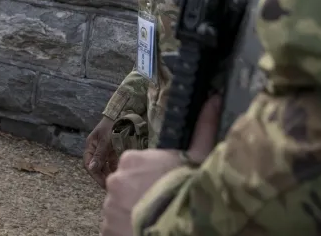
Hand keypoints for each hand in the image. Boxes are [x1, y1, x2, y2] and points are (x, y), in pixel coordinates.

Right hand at [84, 116, 118, 187]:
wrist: (122, 115)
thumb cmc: (111, 126)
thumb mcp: (105, 140)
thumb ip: (99, 155)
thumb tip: (92, 169)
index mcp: (90, 146)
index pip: (88, 164)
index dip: (95, 175)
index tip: (104, 183)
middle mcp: (96, 150)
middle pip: (96, 167)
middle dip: (102, 176)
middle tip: (111, 186)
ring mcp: (104, 151)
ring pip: (104, 166)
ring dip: (109, 174)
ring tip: (116, 182)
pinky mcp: (113, 151)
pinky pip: (112, 163)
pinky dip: (115, 169)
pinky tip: (120, 174)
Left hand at [100, 96, 220, 235]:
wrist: (178, 227)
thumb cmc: (188, 191)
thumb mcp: (198, 158)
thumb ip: (202, 129)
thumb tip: (214, 99)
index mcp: (132, 159)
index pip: (137, 168)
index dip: (152, 179)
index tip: (165, 188)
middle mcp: (115, 179)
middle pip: (127, 188)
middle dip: (141, 196)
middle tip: (160, 207)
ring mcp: (109, 206)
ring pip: (120, 209)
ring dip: (133, 215)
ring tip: (154, 223)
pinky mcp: (107, 229)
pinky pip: (114, 229)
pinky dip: (124, 231)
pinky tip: (143, 232)